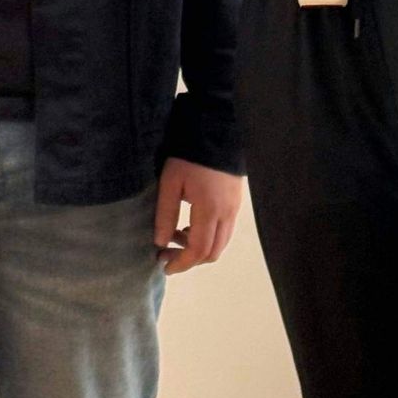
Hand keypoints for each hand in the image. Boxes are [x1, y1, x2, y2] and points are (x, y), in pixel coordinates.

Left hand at [153, 158, 242, 275]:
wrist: (215, 131)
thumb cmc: (188, 156)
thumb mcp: (170, 182)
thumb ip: (166, 214)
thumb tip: (161, 243)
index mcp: (210, 210)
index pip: (199, 250)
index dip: (182, 264)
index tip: (164, 266)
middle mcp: (227, 214)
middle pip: (212, 252)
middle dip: (189, 260)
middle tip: (166, 254)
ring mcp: (234, 208)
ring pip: (220, 243)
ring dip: (199, 249)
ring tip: (176, 237)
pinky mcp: (236, 202)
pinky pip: (225, 230)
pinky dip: (208, 237)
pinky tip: (191, 225)